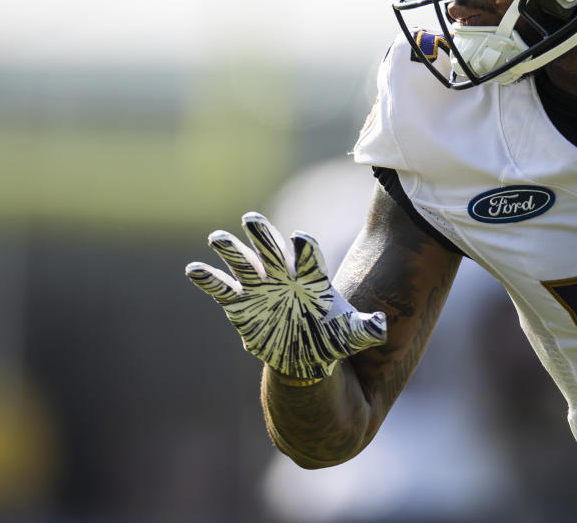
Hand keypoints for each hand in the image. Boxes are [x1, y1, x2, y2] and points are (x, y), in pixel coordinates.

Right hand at [185, 212, 387, 379]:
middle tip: (251, 220)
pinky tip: (193, 269)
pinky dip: (208, 278)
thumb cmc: (330, 339)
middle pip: (271, 248)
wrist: (306, 357)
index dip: (304, 247)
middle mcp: (284, 276)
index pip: (308, 254)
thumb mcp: (351, 336)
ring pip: (243, 262)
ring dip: (230, 249)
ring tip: (217, 238)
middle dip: (262, 234)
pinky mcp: (240, 304)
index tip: (300, 239)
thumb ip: (367, 329)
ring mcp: (260, 288)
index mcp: (311, 278)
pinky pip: (221, 288)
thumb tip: (382, 326)